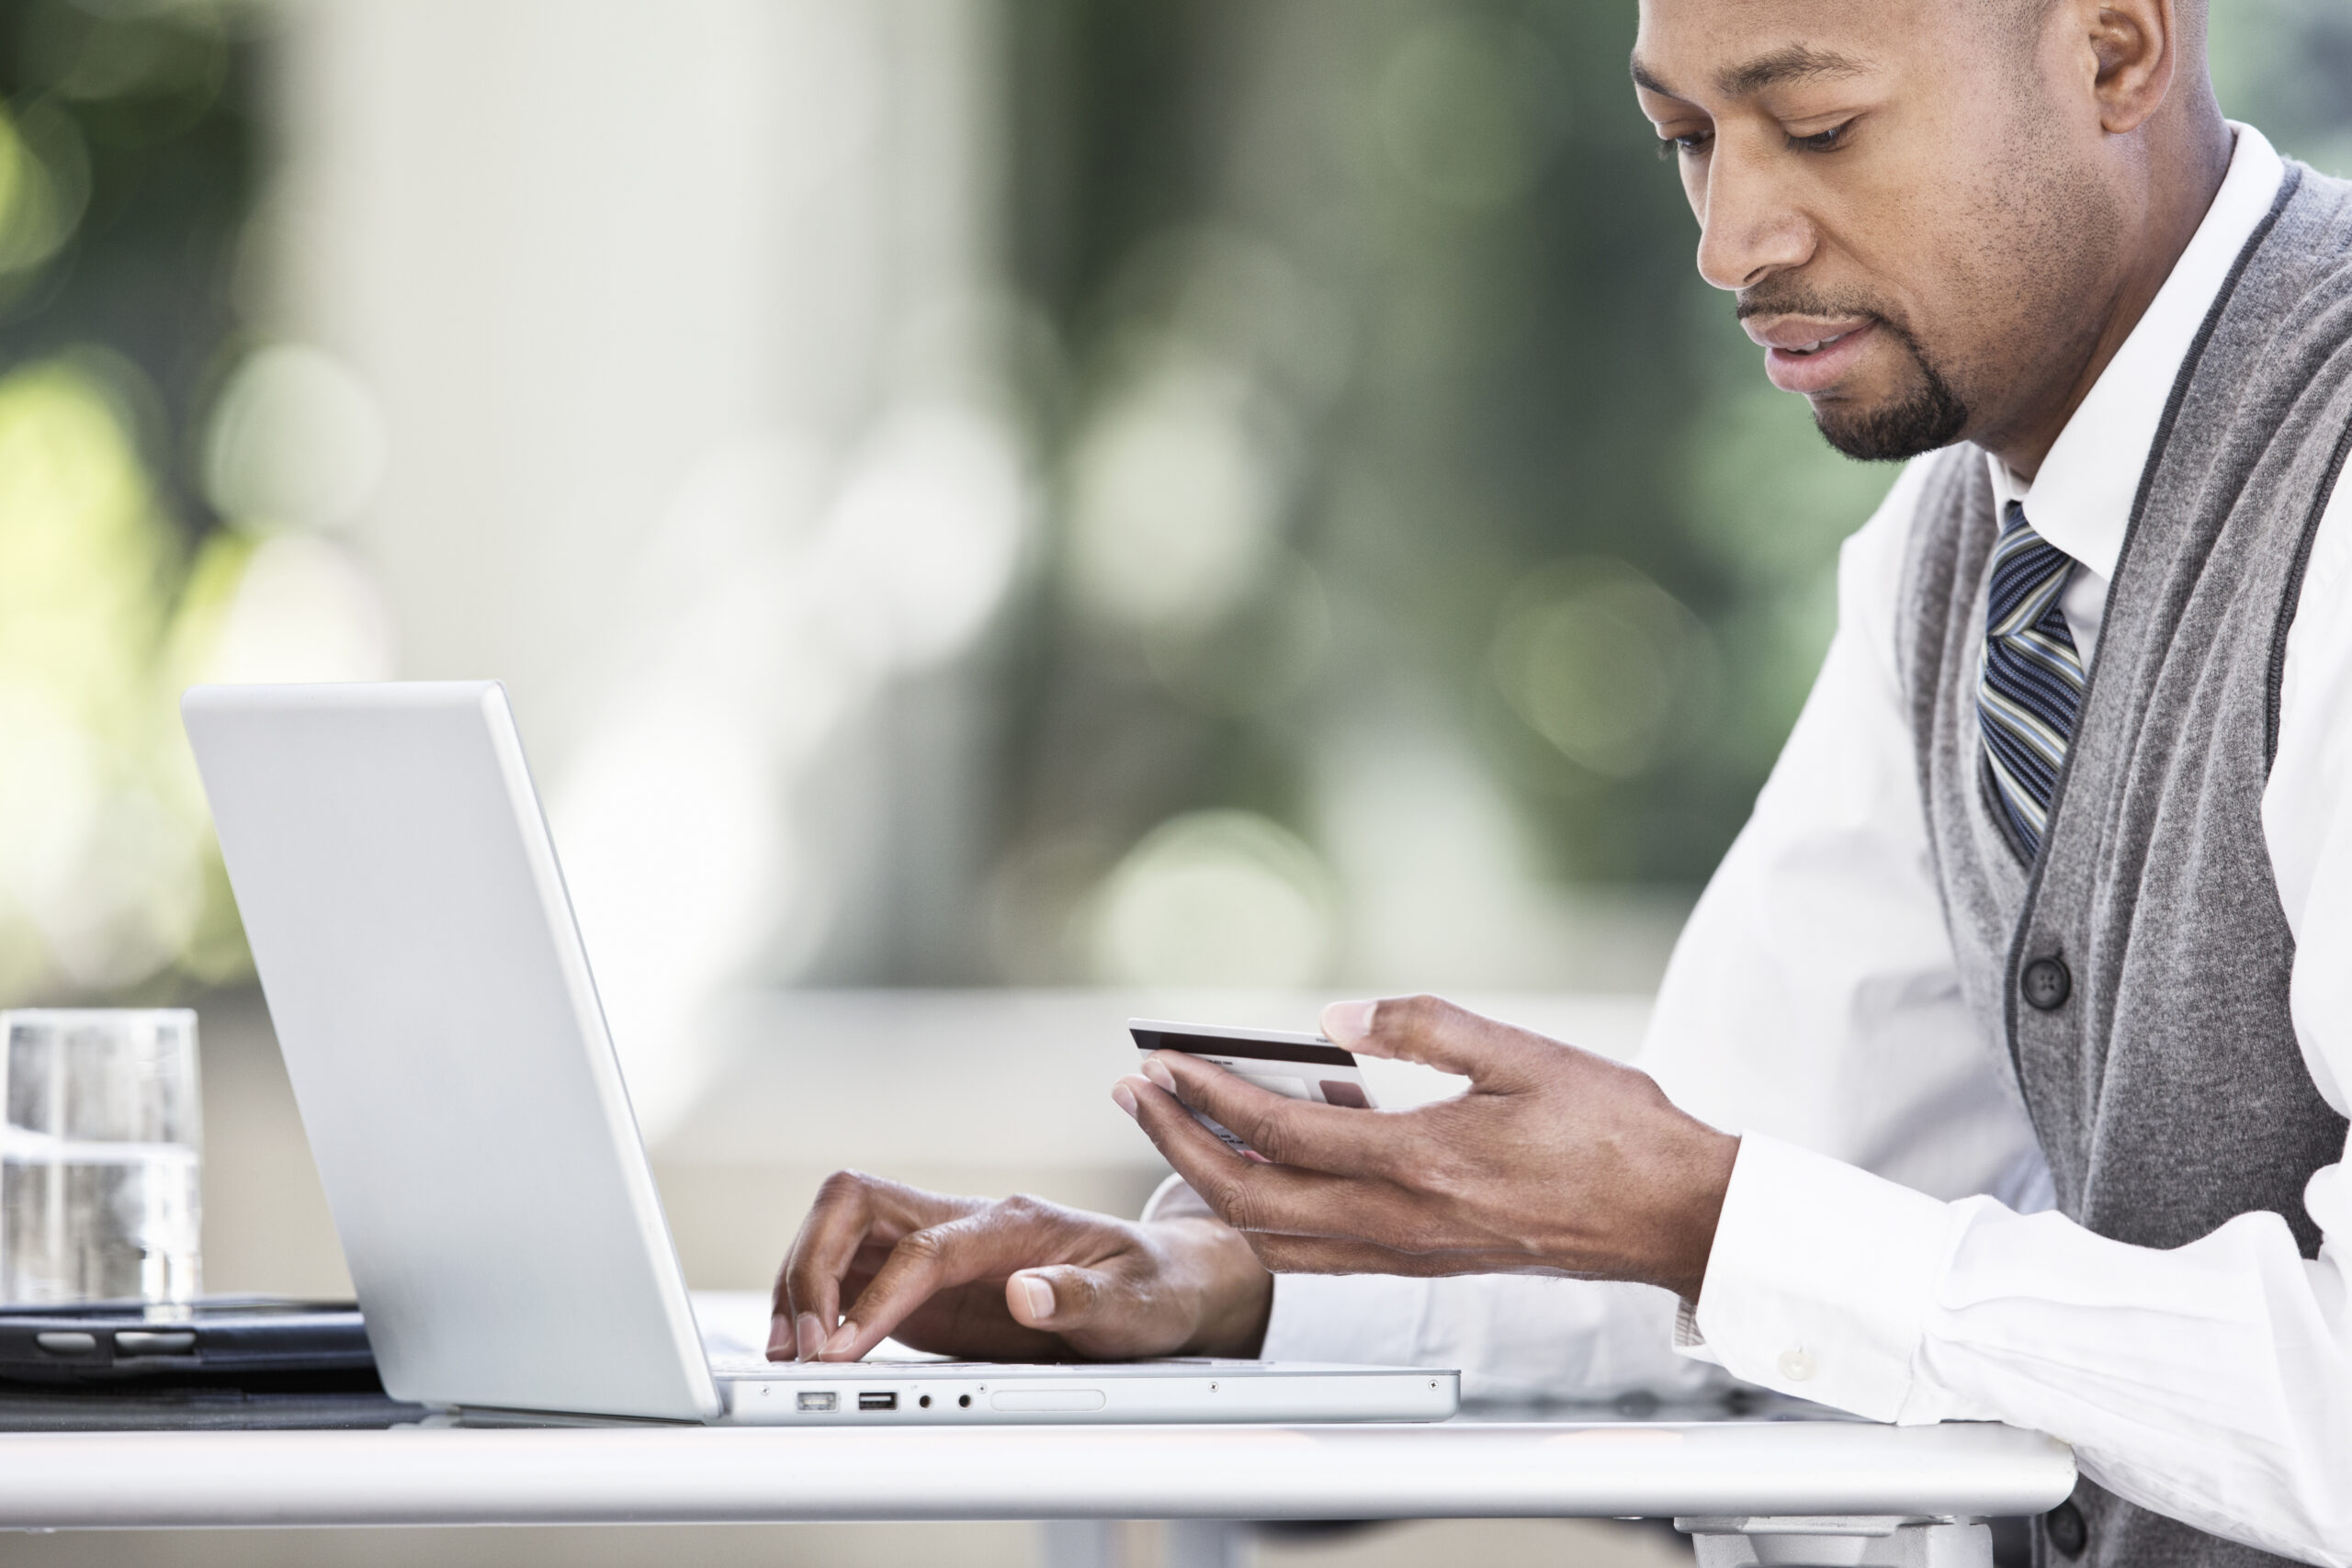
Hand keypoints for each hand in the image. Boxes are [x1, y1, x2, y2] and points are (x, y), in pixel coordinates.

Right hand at [767, 1171, 1273, 1363]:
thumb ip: (1082, 1298)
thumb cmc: (1153, 1287)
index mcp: (1014, 1222)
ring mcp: (940, 1247)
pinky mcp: (926, 1280)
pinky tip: (809, 1347)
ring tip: (790, 1352)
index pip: (925, 1246)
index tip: (844, 1347)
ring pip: (841, 1231)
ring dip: (803, 1283)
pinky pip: (851, 1272)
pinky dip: (818, 1303)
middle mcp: (966, 1223)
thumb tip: (1026, 1293)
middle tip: (803, 1346)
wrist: (1165, 1282)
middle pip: (856, 1205)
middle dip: (812, 1267)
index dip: (877, 1296)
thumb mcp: (1137, 1304)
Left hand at [1112, 995, 1737, 1299]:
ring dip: (1215, 1183)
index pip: (1280, 1133)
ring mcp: (1412, 1251)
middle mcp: (1402, 1221)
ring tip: (1178, 1128)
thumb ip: (1424, 1026)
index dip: (1209, 1096)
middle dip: (1180, 1145)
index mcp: (1421, 1162)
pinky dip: (1271, 1213)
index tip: (1162, 1061)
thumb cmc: (1613, 1130)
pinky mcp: (1427, 1260)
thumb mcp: (1521, 1053)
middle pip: (1253, 1198)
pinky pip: (1320, 1250)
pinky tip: (1273, 1164)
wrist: (1673, 1215)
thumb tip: (1336, 1014)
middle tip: (1136, 1094)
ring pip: (1278, 1236)